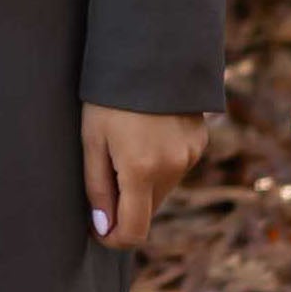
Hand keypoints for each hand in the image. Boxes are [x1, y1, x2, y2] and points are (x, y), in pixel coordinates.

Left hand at [82, 107, 206, 253]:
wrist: (151, 52)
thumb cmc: (110, 95)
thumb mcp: (92, 140)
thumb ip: (97, 188)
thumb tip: (104, 228)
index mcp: (141, 170)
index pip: (134, 232)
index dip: (113, 239)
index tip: (96, 229)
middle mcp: (172, 168)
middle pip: (147, 212)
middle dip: (124, 207)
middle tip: (102, 176)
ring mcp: (190, 156)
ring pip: (162, 191)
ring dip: (141, 185)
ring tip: (123, 146)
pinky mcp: (198, 142)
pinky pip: (175, 169)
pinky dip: (159, 165)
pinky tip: (145, 135)